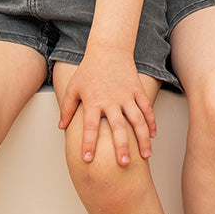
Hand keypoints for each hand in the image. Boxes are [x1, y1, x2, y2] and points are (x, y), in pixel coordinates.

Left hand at [58, 48, 156, 165]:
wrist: (109, 49)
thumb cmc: (89, 69)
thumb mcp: (73, 88)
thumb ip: (67, 108)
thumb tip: (61, 128)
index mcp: (93, 101)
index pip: (90, 127)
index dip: (88, 144)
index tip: (88, 160)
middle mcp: (111, 100)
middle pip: (117, 127)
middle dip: (121, 146)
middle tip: (123, 164)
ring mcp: (126, 95)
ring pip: (137, 120)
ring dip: (142, 138)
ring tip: (146, 156)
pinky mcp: (137, 90)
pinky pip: (146, 108)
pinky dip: (151, 122)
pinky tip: (153, 135)